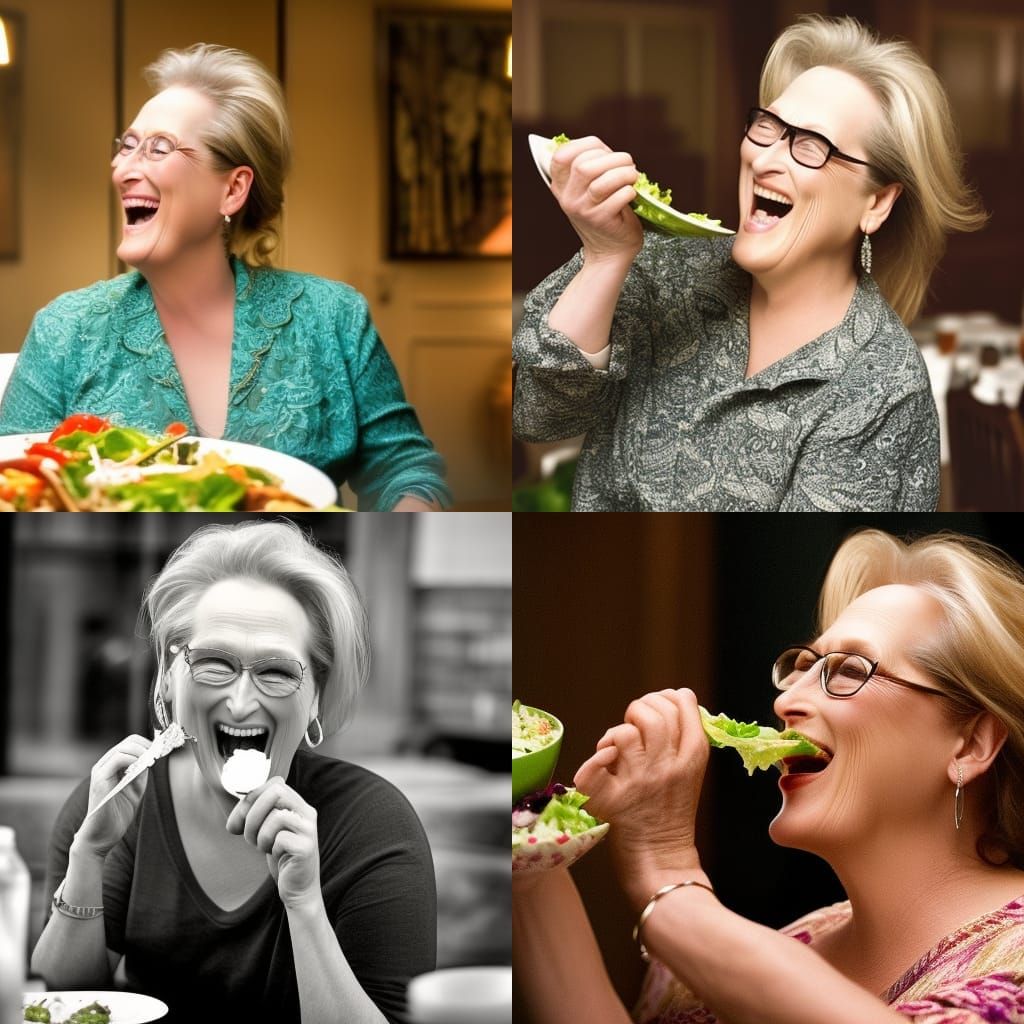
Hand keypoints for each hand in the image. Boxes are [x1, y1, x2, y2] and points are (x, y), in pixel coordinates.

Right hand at [74, 734, 153, 857]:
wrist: (102, 835)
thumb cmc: (117, 814)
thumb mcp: (136, 788)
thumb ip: (141, 772)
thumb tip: (151, 757)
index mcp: (112, 766)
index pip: (131, 743)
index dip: (147, 744)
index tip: (160, 752)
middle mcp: (104, 765)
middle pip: (128, 741)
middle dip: (147, 746)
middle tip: (158, 755)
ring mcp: (100, 770)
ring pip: (123, 747)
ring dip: (142, 751)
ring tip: (151, 761)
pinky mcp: (99, 779)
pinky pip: (117, 759)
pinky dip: (133, 759)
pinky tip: (142, 767)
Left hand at [226, 776, 320, 909]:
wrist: (298, 888)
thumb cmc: (281, 856)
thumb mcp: (268, 830)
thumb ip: (258, 813)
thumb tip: (236, 809)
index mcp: (298, 805)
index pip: (274, 784)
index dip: (251, 797)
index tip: (239, 818)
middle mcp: (307, 813)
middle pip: (276, 793)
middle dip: (252, 814)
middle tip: (248, 835)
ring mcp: (309, 830)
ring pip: (276, 817)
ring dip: (260, 835)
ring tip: (264, 847)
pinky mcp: (306, 848)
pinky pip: (280, 839)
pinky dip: (271, 848)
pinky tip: (276, 855)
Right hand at [549, 136, 642, 265]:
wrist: (610, 251)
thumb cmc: (604, 212)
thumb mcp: (587, 190)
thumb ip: (589, 167)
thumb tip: (604, 149)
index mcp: (560, 186)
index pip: (562, 155)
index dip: (586, 145)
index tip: (605, 150)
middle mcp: (567, 198)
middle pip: (583, 166)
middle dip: (612, 158)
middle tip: (628, 163)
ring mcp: (583, 211)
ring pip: (602, 180)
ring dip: (625, 172)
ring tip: (633, 176)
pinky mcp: (601, 220)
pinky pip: (619, 196)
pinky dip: (630, 191)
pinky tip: (632, 194)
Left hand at [573, 688, 708, 906]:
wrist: (662, 862)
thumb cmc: (671, 815)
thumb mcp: (690, 773)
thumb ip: (682, 739)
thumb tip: (671, 699)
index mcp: (694, 757)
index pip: (683, 702)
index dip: (665, 698)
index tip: (656, 709)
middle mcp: (670, 764)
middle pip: (656, 710)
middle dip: (640, 708)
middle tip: (634, 726)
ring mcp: (643, 780)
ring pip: (627, 730)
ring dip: (617, 731)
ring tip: (616, 747)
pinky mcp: (616, 798)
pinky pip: (602, 758)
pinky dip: (598, 753)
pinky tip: (603, 762)